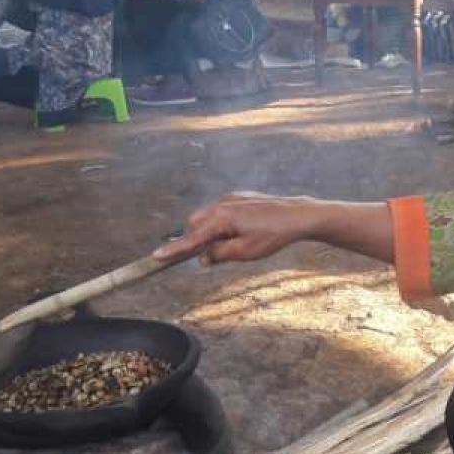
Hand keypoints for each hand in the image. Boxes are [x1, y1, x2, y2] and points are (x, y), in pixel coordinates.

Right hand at [152, 193, 320, 265]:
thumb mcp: (245, 252)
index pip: (191, 238)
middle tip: (210, 254)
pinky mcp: (240, 196)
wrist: (297, 215)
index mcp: (221, 218)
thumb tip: (203, 257)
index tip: (156, 256)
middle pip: (195, 223)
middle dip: (196, 239)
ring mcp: (231, 198)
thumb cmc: (273, 235)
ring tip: (231, 243)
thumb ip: (219, 254)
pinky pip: (221, 210)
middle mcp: (222, 204)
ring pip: (208, 216)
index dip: (174, 249)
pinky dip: (221, 222)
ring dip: (210, 230)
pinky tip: (240, 231)